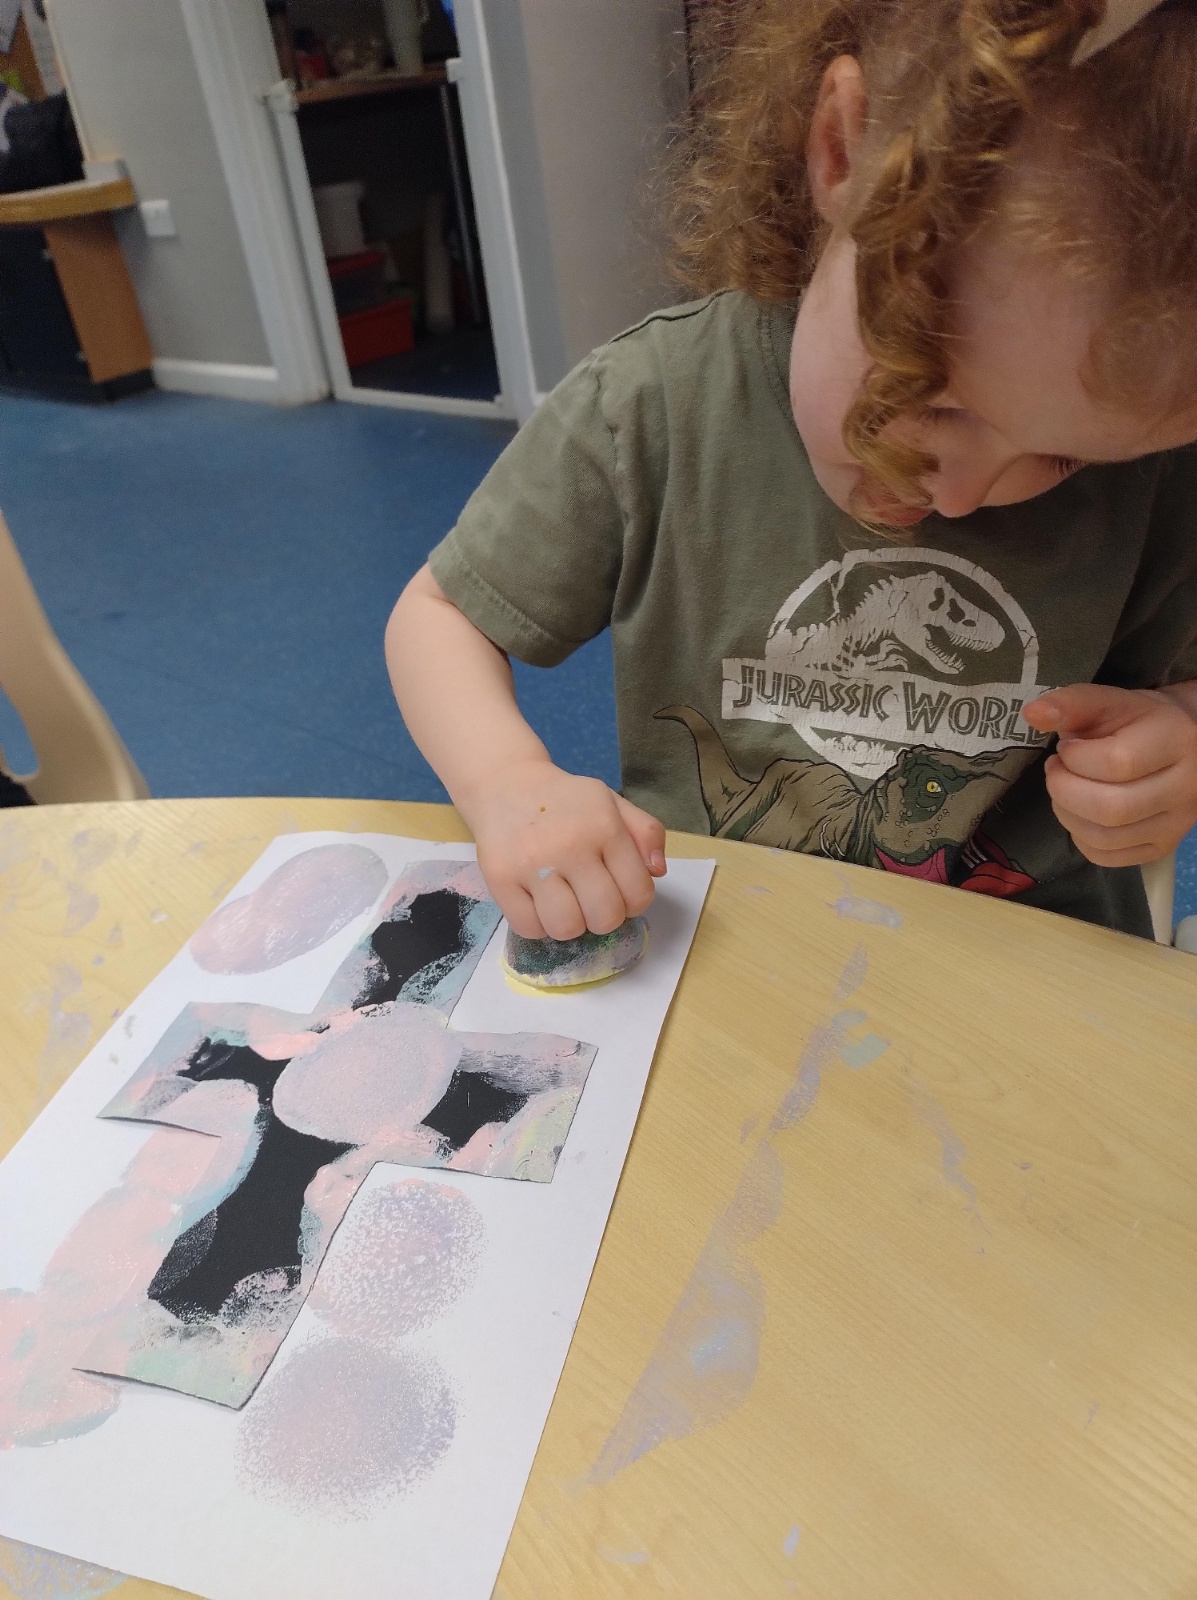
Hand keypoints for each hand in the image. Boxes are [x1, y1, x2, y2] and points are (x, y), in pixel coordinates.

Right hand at [460, 757, 666, 939]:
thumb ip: (646, 833)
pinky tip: (539, 903)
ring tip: (564, 903)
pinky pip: (528, 928)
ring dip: (570, 924)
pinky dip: (538, 925)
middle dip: (603, 918)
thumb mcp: (612, 803)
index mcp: (604, 827)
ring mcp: (532, 864)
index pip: (637, 894)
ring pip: (566, 928)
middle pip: (604, 918)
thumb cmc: (566, 800)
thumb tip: (657, 872)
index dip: (633, 903)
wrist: (506, 783)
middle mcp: (570, 846)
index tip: (618, 892)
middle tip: (590, 901)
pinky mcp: (499, 878)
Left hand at [1023, 684, 1196, 866]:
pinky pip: (1106, 857)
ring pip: (1106, 837)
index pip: (1119, 762)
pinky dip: (1079, 837)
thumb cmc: (1139, 721)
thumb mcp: (1110, 702)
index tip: (1065, 747)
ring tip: (1064, 789)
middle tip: (1056, 771)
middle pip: (1111, 808)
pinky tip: (1080, 813)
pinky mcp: (1162, 847)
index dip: (1076, 758)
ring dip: (1067, 813)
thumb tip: (1032, 714)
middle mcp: (1185, 787)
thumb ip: (1072, 704)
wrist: (1182, 746)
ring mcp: (1177, 824)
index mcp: (1176, 739)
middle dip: (1064, 789)